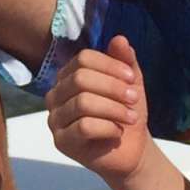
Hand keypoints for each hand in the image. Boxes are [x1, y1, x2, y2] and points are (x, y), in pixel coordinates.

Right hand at [45, 37, 146, 182]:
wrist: (130, 150)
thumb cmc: (125, 113)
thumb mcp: (131, 84)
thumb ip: (125, 61)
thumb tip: (119, 39)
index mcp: (68, 76)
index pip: (83, 59)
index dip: (110, 65)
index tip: (132, 77)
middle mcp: (55, 95)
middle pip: (80, 79)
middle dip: (113, 87)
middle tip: (134, 98)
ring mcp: (55, 119)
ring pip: (83, 103)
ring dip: (114, 109)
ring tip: (131, 117)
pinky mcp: (62, 142)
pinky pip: (84, 127)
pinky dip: (108, 127)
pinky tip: (118, 132)